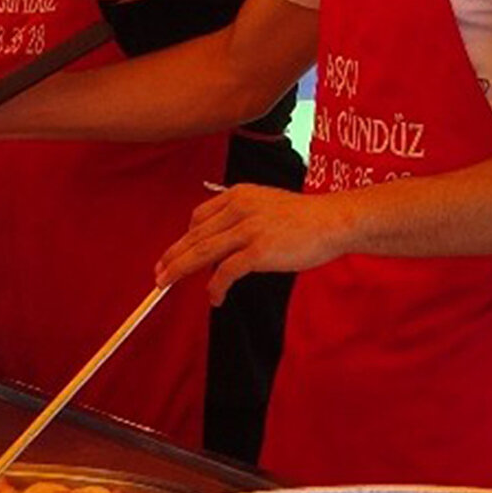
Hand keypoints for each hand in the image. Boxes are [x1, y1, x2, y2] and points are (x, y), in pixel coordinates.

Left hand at [155, 184, 355, 303]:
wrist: (333, 221)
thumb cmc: (304, 218)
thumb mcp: (265, 206)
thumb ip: (241, 219)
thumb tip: (218, 247)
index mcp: (238, 195)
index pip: (199, 217)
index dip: (183, 239)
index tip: (172, 254)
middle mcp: (238, 208)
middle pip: (195, 235)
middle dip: (173, 256)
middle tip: (158, 273)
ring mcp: (248, 229)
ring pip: (202, 253)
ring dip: (180, 270)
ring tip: (167, 283)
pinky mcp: (259, 251)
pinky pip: (227, 272)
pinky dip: (215, 287)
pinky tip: (214, 297)